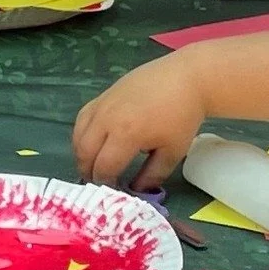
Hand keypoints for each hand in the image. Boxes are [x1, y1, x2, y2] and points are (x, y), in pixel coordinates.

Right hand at [73, 55, 206, 188]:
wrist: (189, 78)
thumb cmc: (183, 116)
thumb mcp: (172, 152)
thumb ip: (151, 176)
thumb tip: (134, 191)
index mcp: (126, 134)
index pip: (103, 168)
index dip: (105, 185)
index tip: (112, 191)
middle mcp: (108, 118)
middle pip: (84, 153)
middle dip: (88, 171)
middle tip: (100, 181)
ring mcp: (104, 102)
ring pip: (79, 133)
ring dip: (82, 152)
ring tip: (96, 162)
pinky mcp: (106, 92)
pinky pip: (84, 116)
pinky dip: (83, 131)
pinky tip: (95, 139)